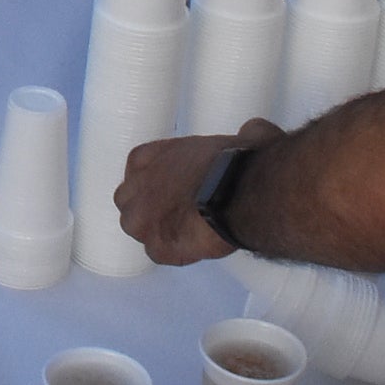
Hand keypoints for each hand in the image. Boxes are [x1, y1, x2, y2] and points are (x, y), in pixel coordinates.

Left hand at [116, 119, 276, 265]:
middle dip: (148, 207)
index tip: (174, 188)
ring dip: (157, 231)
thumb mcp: (233, 137)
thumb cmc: (239, 162)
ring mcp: (142, 221)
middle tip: (178, 212)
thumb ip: (236, 135)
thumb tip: (253, 130)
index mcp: (145, 158)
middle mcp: (135, 188)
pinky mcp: (157, 248)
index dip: (155, 182)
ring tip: (186, 233)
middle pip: (130, 201)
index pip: (136, 172)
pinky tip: (194, 248)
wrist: (241, 194)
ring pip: (139, 229)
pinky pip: (158, 253)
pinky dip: (174, 253)